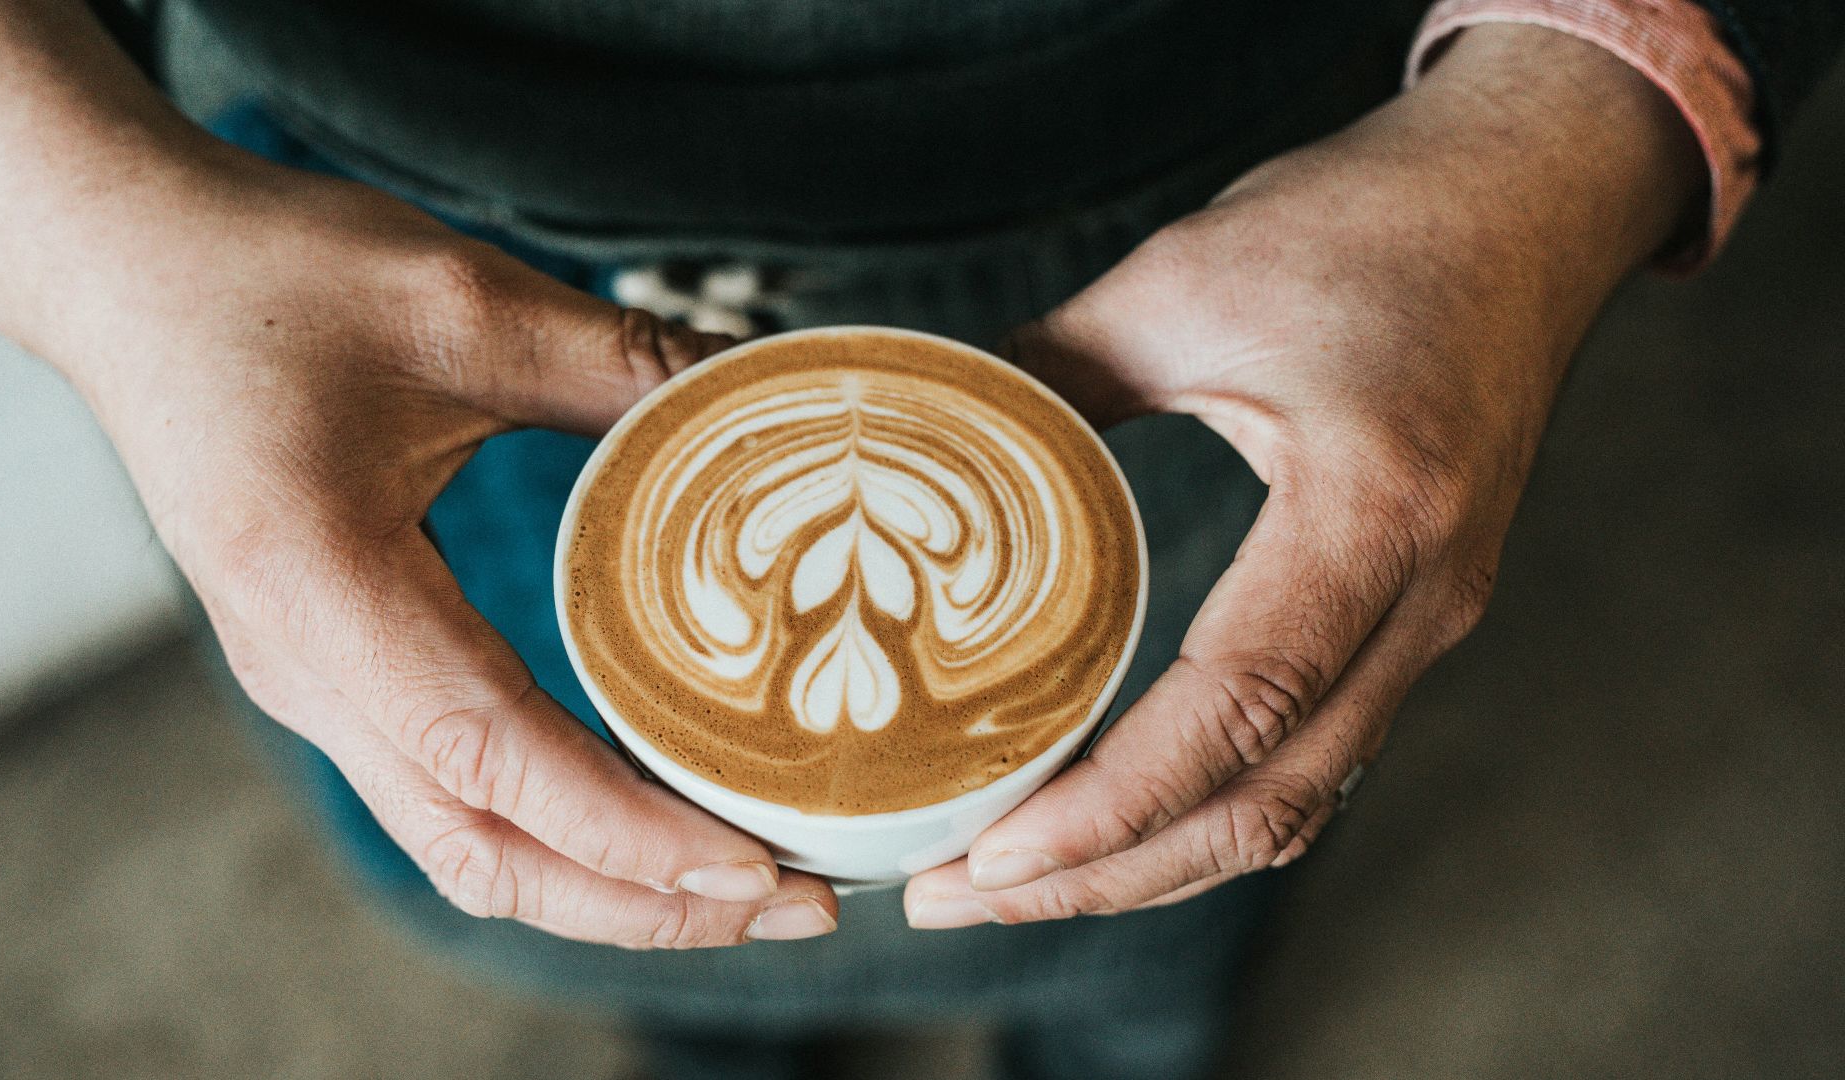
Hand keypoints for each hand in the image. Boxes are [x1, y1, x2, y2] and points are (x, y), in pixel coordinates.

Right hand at [100, 167, 855, 944]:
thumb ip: (622, 362)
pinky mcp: (332, 673)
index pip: (490, 757)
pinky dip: (559, 835)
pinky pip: (449, 797)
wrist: (123, 270)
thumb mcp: (462, 299)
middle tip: (797, 904)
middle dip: (644, 902)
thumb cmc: (270, 273)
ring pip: (464, 845)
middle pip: (482, 851)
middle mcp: (303, 669)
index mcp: (318, 585)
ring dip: (606, 887)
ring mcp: (310, 684)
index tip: (755, 864)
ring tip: (745, 885)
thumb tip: (773, 394)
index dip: (626, 831)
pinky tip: (651, 817)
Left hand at [904, 25, 1702, 926]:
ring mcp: (1430, 619)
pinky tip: (1114, 819)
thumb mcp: (1184, 281)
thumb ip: (1048, 373)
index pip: (1241, 707)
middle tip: (953, 895)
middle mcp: (1423, 595)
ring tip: (1011, 881)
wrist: (1527, 198)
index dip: (1111, 804)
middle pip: (1266, 801)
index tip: (990, 854)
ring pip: (1294, 802)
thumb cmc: (1372, 223)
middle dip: (1103, 875)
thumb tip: (920, 442)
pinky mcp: (1412, 618)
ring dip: (1151, 862)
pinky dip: (1206, 812)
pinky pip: (1314, 757)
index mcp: (1374, 511)